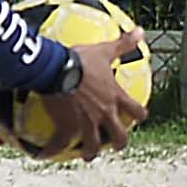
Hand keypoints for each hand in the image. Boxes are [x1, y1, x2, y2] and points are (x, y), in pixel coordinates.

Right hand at [44, 32, 147, 159]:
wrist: (57, 69)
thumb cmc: (81, 59)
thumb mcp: (104, 50)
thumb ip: (123, 43)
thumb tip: (140, 31)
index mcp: (115, 98)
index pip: (137, 111)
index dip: (140, 115)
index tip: (138, 118)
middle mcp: (104, 114)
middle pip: (119, 137)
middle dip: (119, 142)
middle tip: (115, 144)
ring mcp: (86, 123)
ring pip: (93, 146)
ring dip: (90, 152)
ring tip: (86, 155)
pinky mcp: (66, 128)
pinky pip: (59, 145)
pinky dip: (53, 150)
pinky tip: (46, 154)